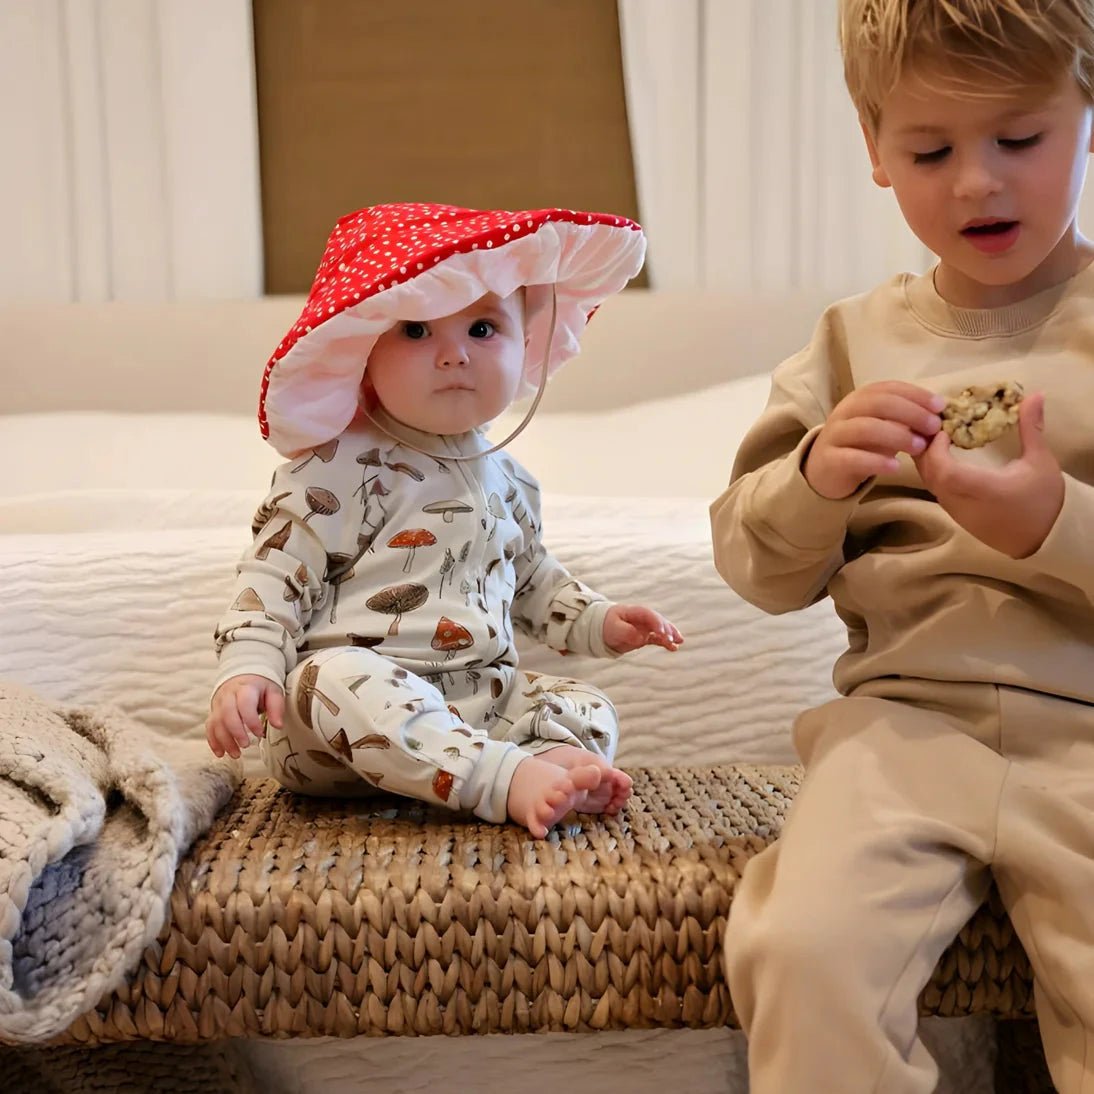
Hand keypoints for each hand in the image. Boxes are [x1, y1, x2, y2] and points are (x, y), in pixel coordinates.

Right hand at [206, 674, 284, 758]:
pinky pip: (209, 727)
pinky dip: (213, 741)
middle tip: (246, 745)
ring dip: (224, 741)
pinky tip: (221, 753)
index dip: (251, 721)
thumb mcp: (273, 692)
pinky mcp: (213, 712)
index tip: (259, 733)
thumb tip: (278, 725)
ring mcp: (219, 704)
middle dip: (235, 732)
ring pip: (216, 723)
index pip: (245, 704)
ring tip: (236, 754)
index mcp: (246, 688)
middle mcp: (229, 695)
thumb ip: (276, 707)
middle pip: (227, 714)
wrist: (243, 677)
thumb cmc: (260, 687)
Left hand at [603, 604, 682, 653]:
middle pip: (658, 621)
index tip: (660, 632)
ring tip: (679, 642)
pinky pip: (658, 638)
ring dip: (671, 635)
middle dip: (666, 629)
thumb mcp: (613, 628)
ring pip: (662, 629)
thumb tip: (641, 638)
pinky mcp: (646, 636)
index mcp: (635, 612)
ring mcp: (646, 627)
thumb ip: (626, 631)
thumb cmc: (607, 625)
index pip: (649, 615)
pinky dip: (666, 643)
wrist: (603, 628)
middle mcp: (643, 618)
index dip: (656, 622)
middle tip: (671, 639)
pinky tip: (675, 648)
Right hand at [805, 381, 944, 498]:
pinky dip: (876, 461)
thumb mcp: (882, 427)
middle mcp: (844, 412)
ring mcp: (835, 435)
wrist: (824, 471)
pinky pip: (853, 458)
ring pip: (865, 428)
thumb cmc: (859, 445)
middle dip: (910, 413)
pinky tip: (896, 467)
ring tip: (919, 447)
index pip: (888, 388)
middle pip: (878, 404)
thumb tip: (938, 415)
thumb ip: (904, 420)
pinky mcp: (829, 460)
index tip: (940, 406)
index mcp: (859, 399)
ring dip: (897, 435)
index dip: (915, 394)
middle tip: (933, 427)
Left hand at [913, 392, 1063, 557]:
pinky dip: (933, 471)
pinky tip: (940, 456)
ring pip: (929, 484)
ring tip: (934, 436)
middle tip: (933, 425)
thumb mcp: (1041, 461)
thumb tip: (1034, 395)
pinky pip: (936, 491)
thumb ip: (1031, 429)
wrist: (1045, 538)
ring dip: (927, 460)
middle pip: (930, 475)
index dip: (936, 450)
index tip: (943, 430)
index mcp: (982, 490)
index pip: (945, 472)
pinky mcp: (956, 516)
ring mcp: (956, 512)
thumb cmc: (1044, 500)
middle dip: (926, 449)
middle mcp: (962, 503)